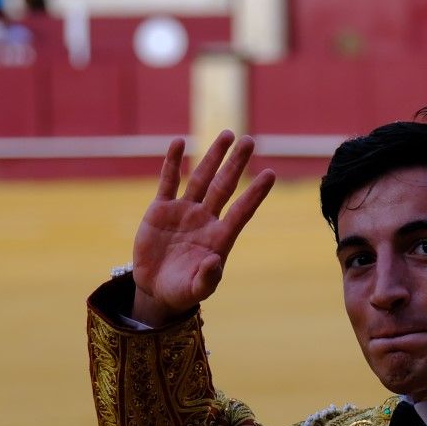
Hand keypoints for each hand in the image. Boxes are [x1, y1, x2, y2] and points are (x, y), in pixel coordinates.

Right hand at [130, 131, 275, 326]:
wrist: (155, 288)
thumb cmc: (182, 291)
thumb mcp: (196, 290)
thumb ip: (207, 278)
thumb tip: (214, 261)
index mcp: (219, 238)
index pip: (241, 211)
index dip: (255, 194)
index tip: (270, 174)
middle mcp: (205, 219)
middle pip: (224, 186)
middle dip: (236, 164)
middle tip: (249, 140)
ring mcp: (184, 211)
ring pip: (201, 178)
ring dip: (212, 156)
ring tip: (227, 134)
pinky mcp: (161, 209)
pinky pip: (168, 181)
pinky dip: (173, 163)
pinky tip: (180, 143)